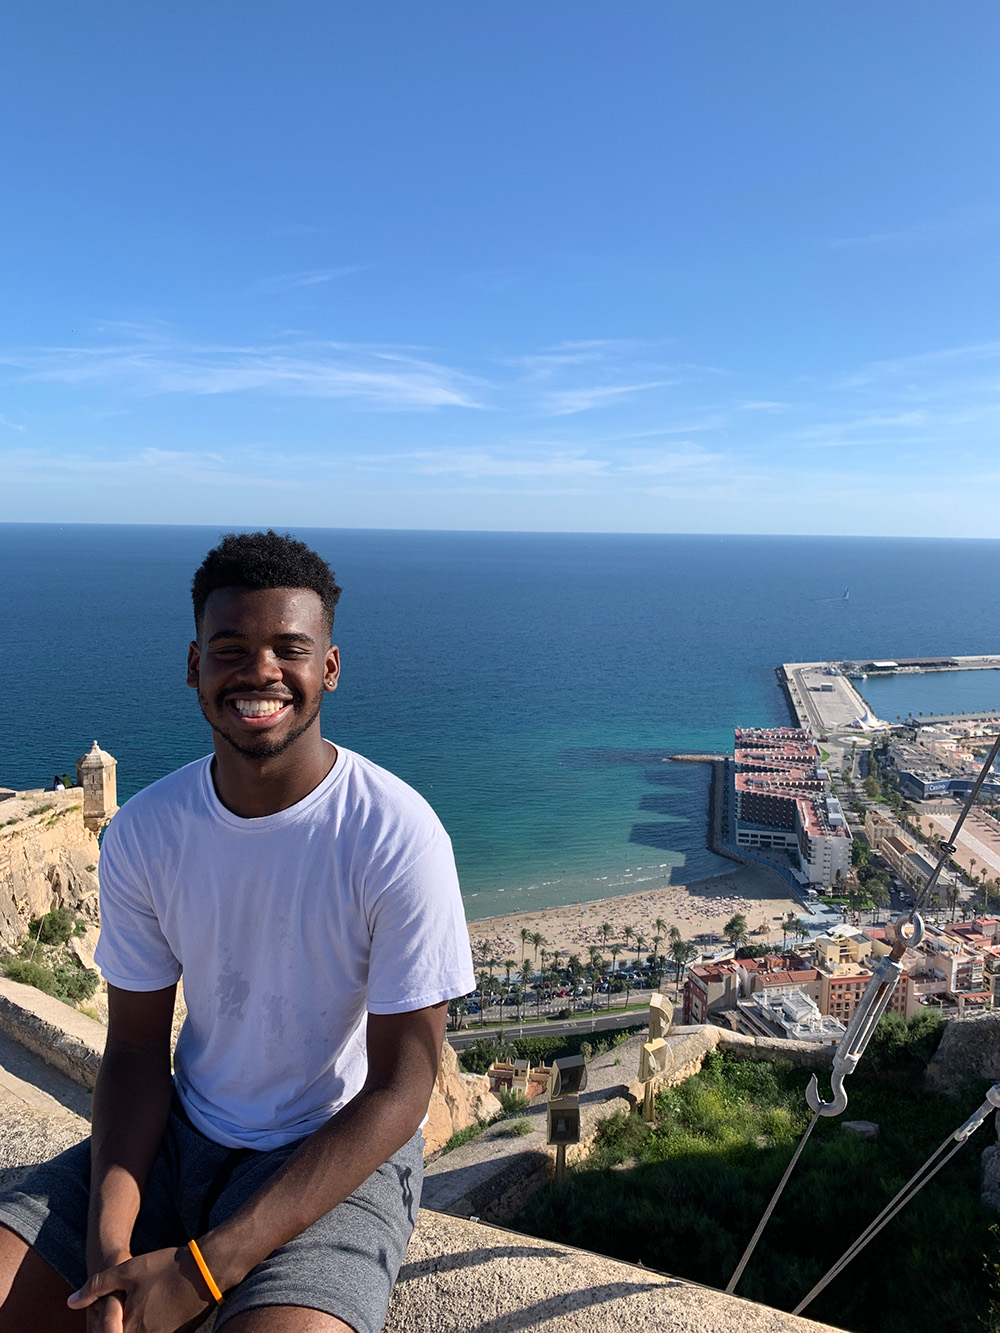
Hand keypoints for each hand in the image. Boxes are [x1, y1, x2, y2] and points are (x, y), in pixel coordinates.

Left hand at [68, 1246, 213, 1332]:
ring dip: (136, 1327)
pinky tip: (154, 1311)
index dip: (103, 1329)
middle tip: (121, 1313)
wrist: (209, 1268)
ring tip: (136, 1312)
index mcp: (130, 1328)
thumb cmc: (166, 1267)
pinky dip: (151, 1328)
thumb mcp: (127, 1270)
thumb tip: (71, 1301)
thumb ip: (97, 1286)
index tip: (105, 1321)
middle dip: (118, 1327)